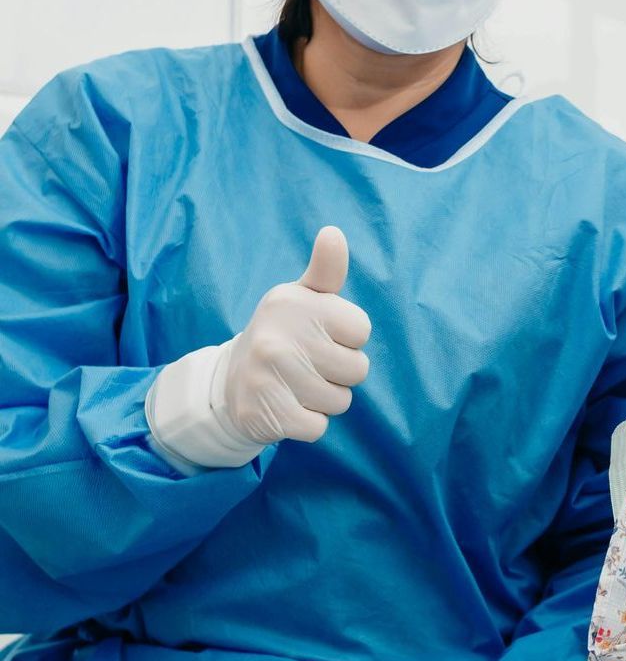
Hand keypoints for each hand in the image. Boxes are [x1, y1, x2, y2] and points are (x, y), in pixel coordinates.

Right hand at [216, 226, 371, 445]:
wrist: (230, 382)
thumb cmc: (284, 334)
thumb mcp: (303, 297)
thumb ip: (326, 269)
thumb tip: (334, 233)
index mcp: (292, 303)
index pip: (361, 329)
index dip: (348, 338)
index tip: (321, 335)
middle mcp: (277, 336)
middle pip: (357, 369)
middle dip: (340, 372)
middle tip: (309, 365)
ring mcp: (268, 376)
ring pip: (340, 401)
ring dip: (325, 399)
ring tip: (298, 385)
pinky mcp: (265, 413)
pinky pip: (319, 427)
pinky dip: (309, 423)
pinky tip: (288, 406)